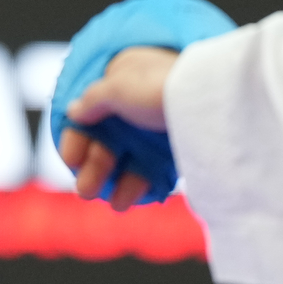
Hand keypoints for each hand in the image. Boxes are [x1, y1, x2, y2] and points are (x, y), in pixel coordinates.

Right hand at [57, 45, 178, 209]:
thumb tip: (73, 111)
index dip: (77, 136)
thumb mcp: (116, 87)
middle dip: (94, 166)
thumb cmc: (159, 87)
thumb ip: (92, 100)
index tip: (71, 160)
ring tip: (115, 204)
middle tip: (86, 191)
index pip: (90, 111)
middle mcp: (139, 102)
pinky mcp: (179, 147)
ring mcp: (159, 125)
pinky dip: (140, 184)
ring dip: (116, 181)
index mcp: (123, 79)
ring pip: (130, 158)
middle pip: (109, 138)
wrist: (211, 102)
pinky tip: (130, 198)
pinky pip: (154, 169)